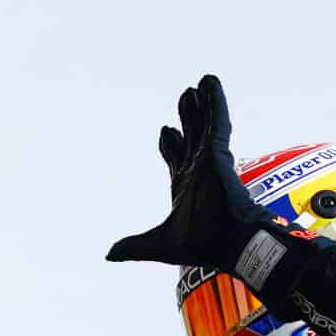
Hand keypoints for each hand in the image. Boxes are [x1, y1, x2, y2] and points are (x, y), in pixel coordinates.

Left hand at [107, 75, 269, 273]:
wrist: (227, 244)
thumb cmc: (201, 245)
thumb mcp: (158, 245)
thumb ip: (134, 246)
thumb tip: (109, 254)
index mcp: (184, 188)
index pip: (176, 159)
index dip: (170, 145)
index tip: (165, 132)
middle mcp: (198, 171)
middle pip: (192, 136)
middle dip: (188, 117)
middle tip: (186, 96)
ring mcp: (209, 160)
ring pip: (204, 124)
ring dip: (202, 104)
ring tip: (200, 83)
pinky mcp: (220, 153)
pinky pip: (217, 120)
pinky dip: (215, 101)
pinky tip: (210, 82)